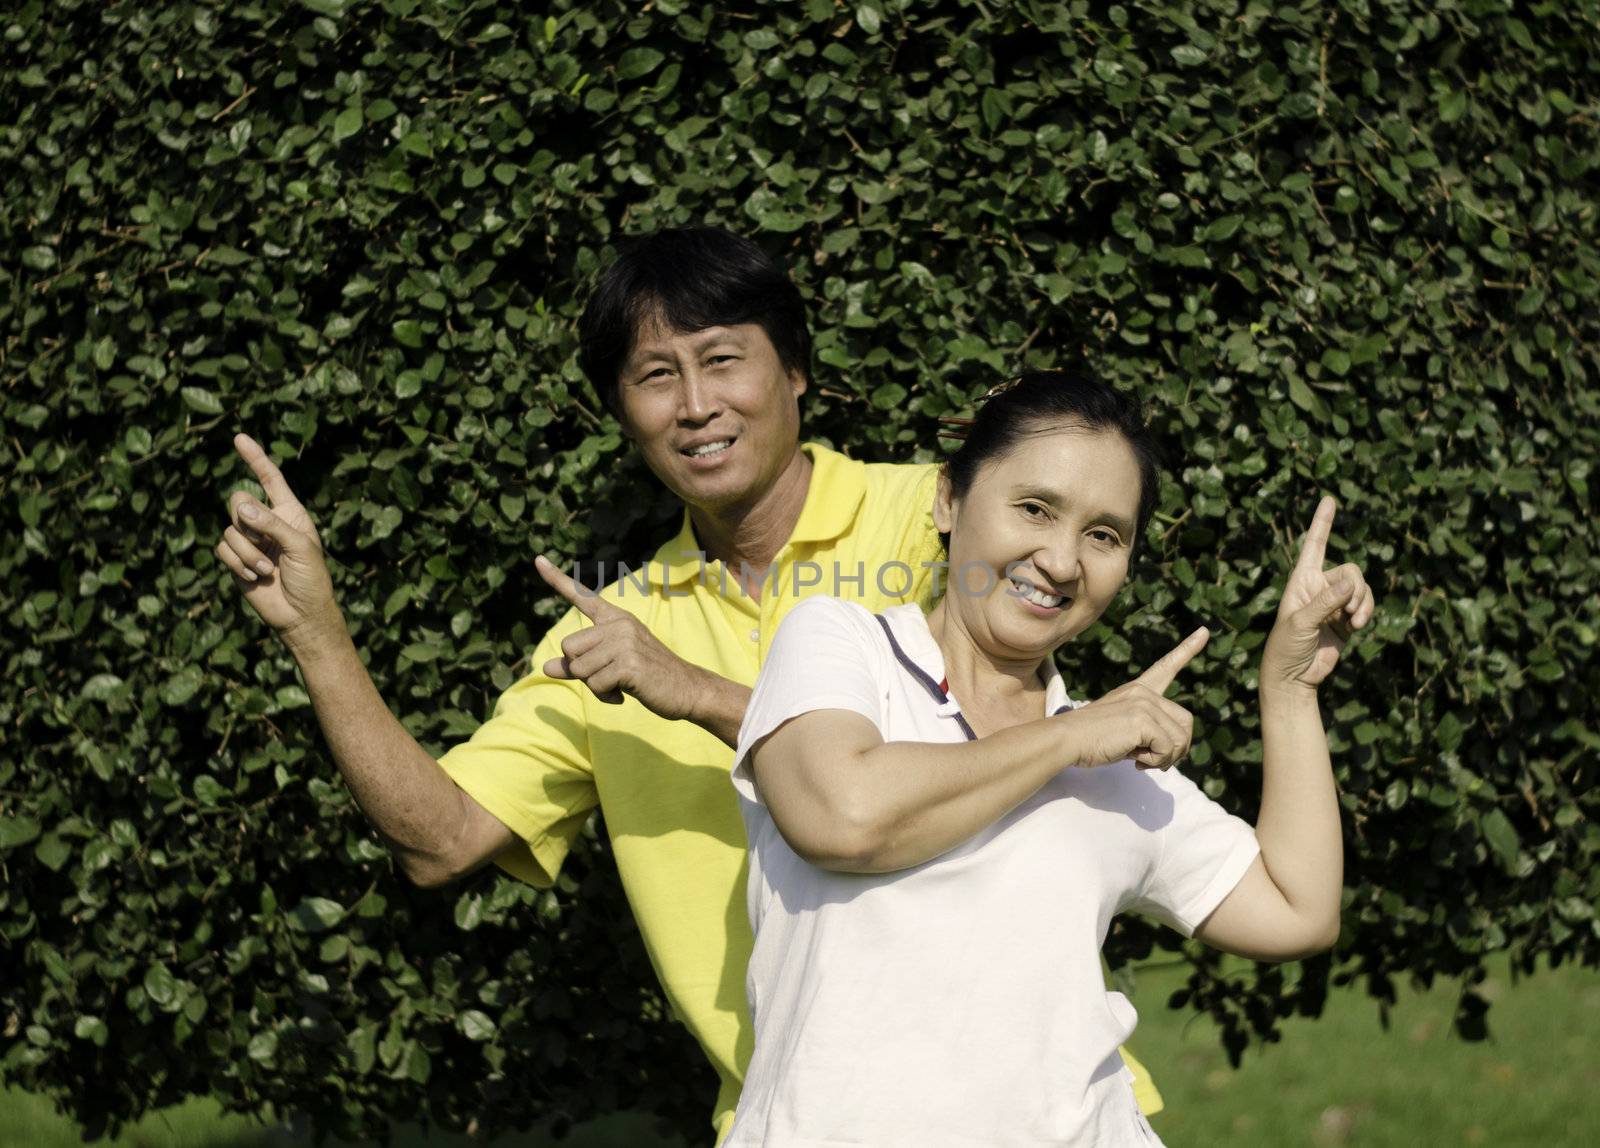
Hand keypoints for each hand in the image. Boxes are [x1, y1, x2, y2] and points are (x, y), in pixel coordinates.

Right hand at [214, 433, 343, 650]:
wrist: (300, 614)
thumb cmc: (311, 579)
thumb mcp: (301, 547)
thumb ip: (273, 524)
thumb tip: (243, 507)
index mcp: (289, 512)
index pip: (269, 479)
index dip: (255, 458)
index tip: (239, 438)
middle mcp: (267, 522)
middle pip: (238, 501)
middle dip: (248, 521)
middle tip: (265, 542)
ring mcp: (250, 541)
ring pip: (229, 528)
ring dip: (248, 551)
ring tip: (268, 569)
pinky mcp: (236, 560)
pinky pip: (222, 549)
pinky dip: (237, 563)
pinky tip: (255, 577)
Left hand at [534, 555, 706, 719]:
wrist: (687, 689)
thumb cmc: (647, 677)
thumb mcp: (610, 667)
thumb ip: (578, 665)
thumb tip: (545, 667)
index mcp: (615, 619)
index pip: (582, 596)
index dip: (557, 579)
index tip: (538, 560)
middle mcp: (618, 624)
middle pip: (569, 647)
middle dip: (582, 670)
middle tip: (609, 676)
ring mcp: (624, 641)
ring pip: (579, 668)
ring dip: (595, 686)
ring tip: (620, 684)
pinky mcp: (628, 662)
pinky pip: (596, 684)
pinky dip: (606, 695)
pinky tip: (624, 694)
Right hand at [1063, 627, 1210, 769]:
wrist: (1066, 739)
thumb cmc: (1090, 739)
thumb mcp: (1123, 729)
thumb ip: (1147, 730)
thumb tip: (1173, 751)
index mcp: (1138, 690)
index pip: (1166, 666)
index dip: (1188, 650)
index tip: (1205, 632)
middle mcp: (1143, 692)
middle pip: (1186, 722)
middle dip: (1175, 748)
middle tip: (1152, 759)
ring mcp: (1144, 703)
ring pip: (1181, 738)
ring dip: (1165, 758)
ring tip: (1140, 759)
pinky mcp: (1142, 719)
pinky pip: (1167, 748)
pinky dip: (1155, 762)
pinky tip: (1135, 760)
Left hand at [1261, 496, 1374, 690]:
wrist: (1294, 675)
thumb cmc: (1286, 646)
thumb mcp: (1301, 622)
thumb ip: (1326, 602)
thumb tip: (1351, 584)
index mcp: (1301, 580)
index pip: (1314, 545)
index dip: (1322, 523)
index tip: (1328, 499)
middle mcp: (1319, 586)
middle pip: (1351, 571)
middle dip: (1356, 589)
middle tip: (1348, 611)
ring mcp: (1335, 603)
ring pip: (1362, 588)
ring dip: (1364, 604)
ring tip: (1354, 622)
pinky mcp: (1347, 619)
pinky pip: (1365, 606)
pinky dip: (1365, 614)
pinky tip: (1355, 627)